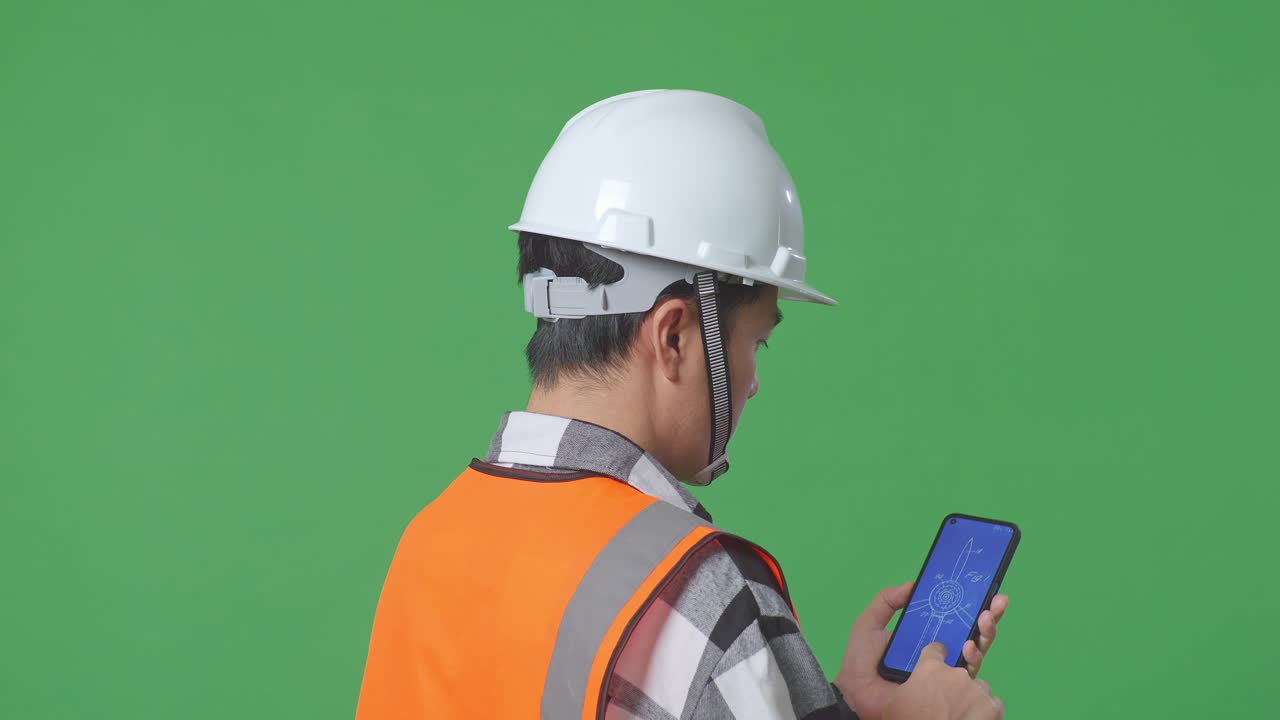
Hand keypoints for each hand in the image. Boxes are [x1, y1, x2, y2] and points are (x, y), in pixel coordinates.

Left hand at [832, 582, 1009, 719]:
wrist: (857, 694)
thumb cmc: (862, 661)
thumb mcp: (870, 623)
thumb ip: (887, 601)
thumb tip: (913, 584)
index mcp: (926, 634)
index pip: (954, 617)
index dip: (971, 603)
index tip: (983, 589)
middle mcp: (941, 651)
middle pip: (973, 632)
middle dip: (989, 616)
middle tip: (996, 602)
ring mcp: (945, 671)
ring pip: (976, 651)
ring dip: (986, 633)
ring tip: (985, 619)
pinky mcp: (947, 689)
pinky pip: (966, 675)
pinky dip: (973, 659)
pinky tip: (969, 646)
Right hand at [882, 642, 1003, 719]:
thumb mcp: (894, 703)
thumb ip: (905, 688)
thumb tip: (907, 689)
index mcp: (930, 669)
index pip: (936, 650)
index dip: (936, 656)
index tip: (936, 662)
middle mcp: (956, 674)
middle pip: (959, 673)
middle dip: (954, 685)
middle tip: (947, 703)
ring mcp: (977, 690)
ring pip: (979, 688)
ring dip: (972, 697)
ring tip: (963, 713)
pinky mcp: (993, 707)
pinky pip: (993, 703)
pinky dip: (987, 711)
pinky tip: (976, 719)